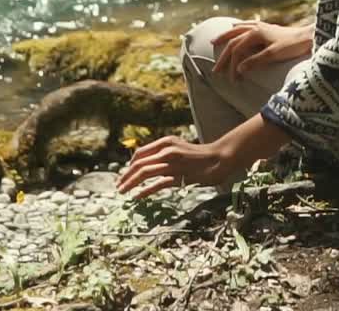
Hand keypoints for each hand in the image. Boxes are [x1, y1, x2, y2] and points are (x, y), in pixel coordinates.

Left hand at [115, 135, 235, 198]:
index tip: (124, 175)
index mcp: (166, 142)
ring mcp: (172, 164)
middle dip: (125, 176)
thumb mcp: (179, 148)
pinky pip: (157, 185)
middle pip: (139, 164)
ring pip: (144, 173)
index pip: (140, 153)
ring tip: (122, 191)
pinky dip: (144, 191)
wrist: (220, 158)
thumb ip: (164, 153)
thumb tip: (148, 164)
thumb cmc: (200, 155)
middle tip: (118, 185)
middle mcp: (167, 151)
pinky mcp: (179, 176)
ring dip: (130, 183)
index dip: (129, 165)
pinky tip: (137, 197)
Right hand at [212, 20, 311, 77]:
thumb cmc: (293, 46)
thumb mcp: (273, 55)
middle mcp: (256, 28)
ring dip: (226, 36)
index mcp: (255, 33)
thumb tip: (238, 69)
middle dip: (223, 55)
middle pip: (233, 40)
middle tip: (215, 69)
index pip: (237, 50)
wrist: (310, 37)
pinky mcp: (268, 28)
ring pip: (238, 30)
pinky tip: (236, 27)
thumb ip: (255, 61)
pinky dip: (239, 27)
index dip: (232, 65)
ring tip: (215, 40)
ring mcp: (262, 26)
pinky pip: (247, 25)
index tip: (231, 80)